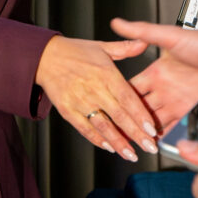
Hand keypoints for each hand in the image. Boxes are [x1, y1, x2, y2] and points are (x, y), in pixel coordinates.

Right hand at [35, 35, 157, 160]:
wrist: (45, 56)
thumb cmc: (75, 51)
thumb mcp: (102, 46)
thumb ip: (125, 48)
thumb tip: (144, 43)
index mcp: (106, 73)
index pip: (128, 98)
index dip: (141, 115)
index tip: (152, 129)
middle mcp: (95, 89)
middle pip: (119, 116)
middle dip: (136, 134)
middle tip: (149, 147)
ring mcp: (80, 101)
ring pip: (103, 126)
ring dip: (119, 142)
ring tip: (131, 155)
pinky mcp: (67, 110)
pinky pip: (84, 128)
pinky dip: (97, 139)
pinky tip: (109, 148)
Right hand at [110, 17, 197, 131]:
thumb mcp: (172, 36)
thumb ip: (144, 32)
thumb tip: (119, 23)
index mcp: (157, 71)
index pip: (131, 88)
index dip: (118, 98)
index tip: (106, 106)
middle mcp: (164, 88)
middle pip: (139, 108)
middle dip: (127, 120)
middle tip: (115, 131)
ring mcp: (177, 101)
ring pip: (153, 121)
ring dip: (143, 131)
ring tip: (131, 142)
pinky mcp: (190, 112)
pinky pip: (173, 128)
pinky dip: (163, 137)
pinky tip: (154, 143)